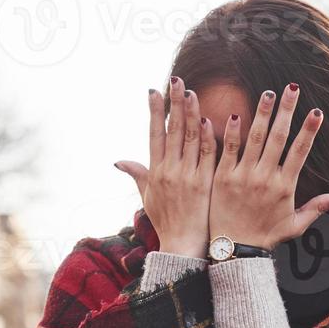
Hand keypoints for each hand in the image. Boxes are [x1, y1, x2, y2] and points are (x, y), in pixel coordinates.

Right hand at [115, 78, 217, 257]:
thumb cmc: (166, 223)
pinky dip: (208, 138)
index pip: (154, 135)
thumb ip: (137, 175)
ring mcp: (188, 177)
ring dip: (191, 114)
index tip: (153, 91)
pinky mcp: (205, 184)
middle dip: (174, 103)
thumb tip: (118, 161)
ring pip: (189, 139)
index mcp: (155, 172)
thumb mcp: (147, 198)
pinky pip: (207, 157)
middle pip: (172, 131)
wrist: (182, 247)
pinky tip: (210, 120)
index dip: (154, 112)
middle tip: (176, 80)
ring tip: (192, 92)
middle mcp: (169, 171)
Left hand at [209, 83, 328, 250]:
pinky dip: (231, 132)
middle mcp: (265, 178)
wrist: (233, 251)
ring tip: (268, 92)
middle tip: (292, 88)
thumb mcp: (295, 225)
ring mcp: (243, 177)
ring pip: (254, 138)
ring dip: (262, 113)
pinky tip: (233, 113)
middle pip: (278, 137)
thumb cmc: (265, 237)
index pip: (300, 152)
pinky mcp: (222, 178)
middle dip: (287, 111)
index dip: (309, 131)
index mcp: (285, 186)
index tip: (316, 111)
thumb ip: (317, 208)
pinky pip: (228, 150)